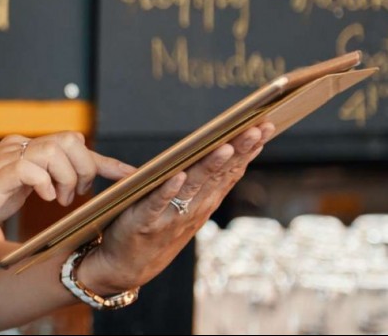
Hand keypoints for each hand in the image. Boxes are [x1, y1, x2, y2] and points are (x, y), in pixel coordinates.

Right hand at [0, 132, 136, 258]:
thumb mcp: (18, 192)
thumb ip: (42, 180)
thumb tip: (75, 180)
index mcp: (22, 149)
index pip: (71, 143)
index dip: (104, 160)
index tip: (130, 174)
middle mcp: (16, 147)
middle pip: (69, 139)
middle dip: (84, 168)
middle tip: (75, 194)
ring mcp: (5, 159)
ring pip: (55, 150)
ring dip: (67, 177)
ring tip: (60, 199)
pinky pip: (32, 167)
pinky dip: (45, 183)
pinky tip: (45, 199)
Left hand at [77, 122, 275, 294]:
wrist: (128, 265)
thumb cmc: (159, 228)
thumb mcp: (189, 204)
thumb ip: (205, 180)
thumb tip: (228, 148)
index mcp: (205, 201)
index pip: (231, 171)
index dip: (248, 149)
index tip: (265, 126)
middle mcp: (194, 208)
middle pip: (219, 175)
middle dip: (239, 150)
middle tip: (256, 128)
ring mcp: (171, 216)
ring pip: (194, 187)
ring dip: (210, 167)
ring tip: (225, 147)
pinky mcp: (144, 222)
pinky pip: (157, 204)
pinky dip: (168, 191)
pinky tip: (179, 176)